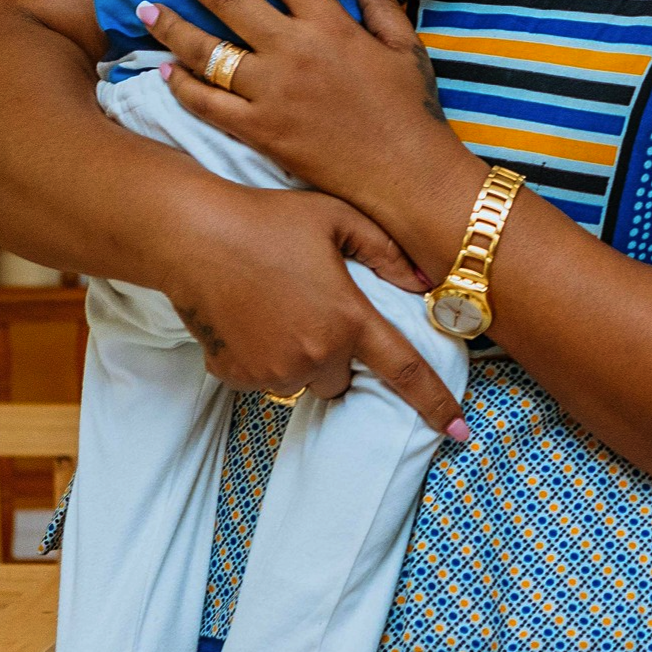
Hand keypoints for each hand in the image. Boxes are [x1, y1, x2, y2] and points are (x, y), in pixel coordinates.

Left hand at [133, 0, 459, 196]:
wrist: (406, 174)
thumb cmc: (411, 109)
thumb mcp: (406, 47)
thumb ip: (381, 3)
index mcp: (331, 25)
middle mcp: (294, 52)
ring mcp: (272, 93)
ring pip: (207, 51)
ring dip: (170, 26)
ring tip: (142, 6)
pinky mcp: (260, 131)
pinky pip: (208, 104)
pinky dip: (181, 87)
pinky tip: (162, 71)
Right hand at [155, 183, 460, 433]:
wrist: (192, 237)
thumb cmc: (267, 219)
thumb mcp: (338, 219)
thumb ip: (388, 253)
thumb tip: (425, 284)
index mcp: (348, 319)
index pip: (404, 371)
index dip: (436, 404)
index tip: (459, 433)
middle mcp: (314, 355)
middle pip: (343, 378)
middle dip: (337, 354)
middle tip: (313, 308)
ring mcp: (273, 371)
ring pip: (303, 379)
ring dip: (300, 356)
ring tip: (277, 306)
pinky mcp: (238, 376)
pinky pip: (264, 378)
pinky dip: (264, 357)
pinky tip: (251, 317)